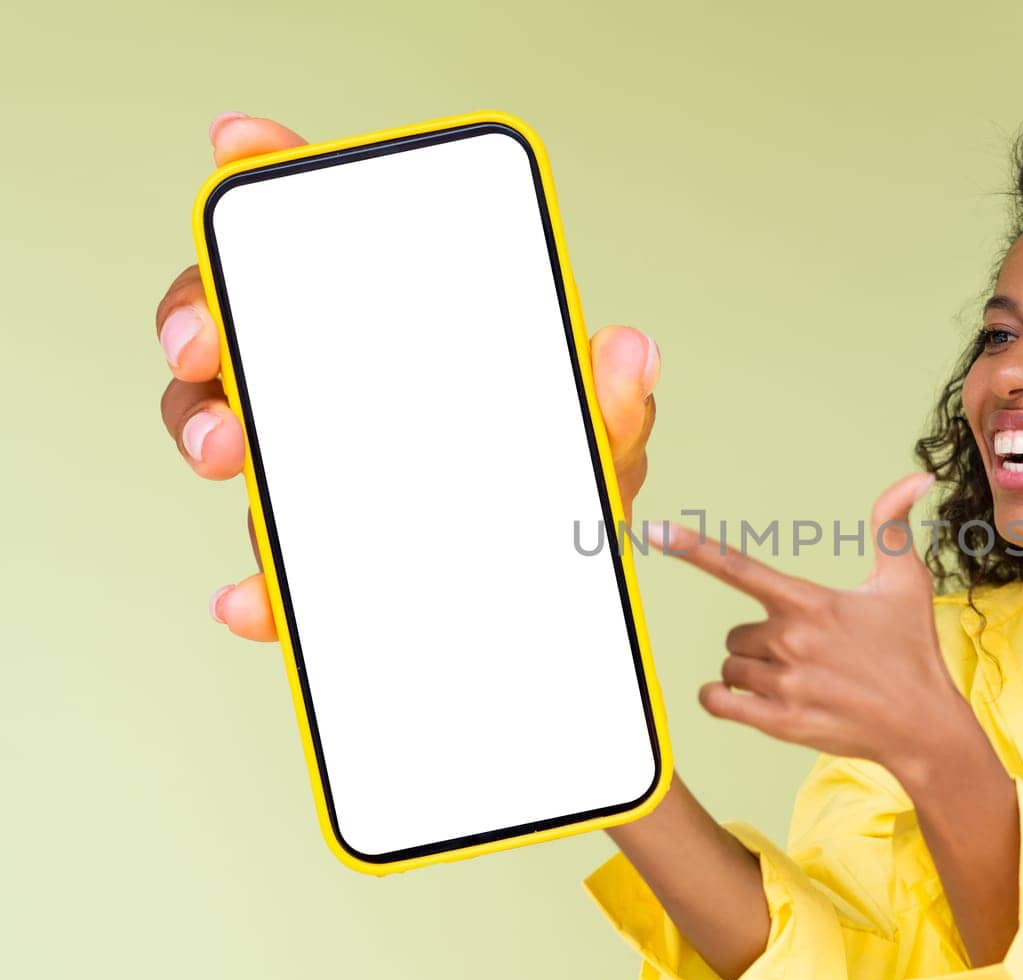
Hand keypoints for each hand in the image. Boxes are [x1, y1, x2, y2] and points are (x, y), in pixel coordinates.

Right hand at [156, 113, 658, 640]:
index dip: (278, 173)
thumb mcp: (595, 438)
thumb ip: (612, 401)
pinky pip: (266, 559)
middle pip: (240, 318)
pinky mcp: (311, 550)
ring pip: (223, 422)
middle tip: (208, 343)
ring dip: (207, 430)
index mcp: (409, 328)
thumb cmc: (562, 484)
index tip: (242, 146)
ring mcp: (314, 459)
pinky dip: (256, 584)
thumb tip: (630, 350)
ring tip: (230, 453)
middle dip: (203, 315)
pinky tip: (252, 599)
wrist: (550, 593)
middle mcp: (341, 378)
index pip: (329, 234)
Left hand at [646, 472, 977, 782]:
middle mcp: (792, 641)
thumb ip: (893, 526)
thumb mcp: (907, 581)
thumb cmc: (913, 650)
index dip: (692, 547)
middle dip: (760, 641)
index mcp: (811, 602)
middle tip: (805, 652)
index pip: (738, 568)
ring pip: (731, 667)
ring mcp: (784, 684)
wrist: (924, 727)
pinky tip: (743, 697)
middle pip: (736, 632)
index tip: (654, 531)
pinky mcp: (780, 723)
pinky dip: (720, 697)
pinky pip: (719, 701)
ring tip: (798, 679)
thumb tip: (919, 477)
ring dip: (751, 671)